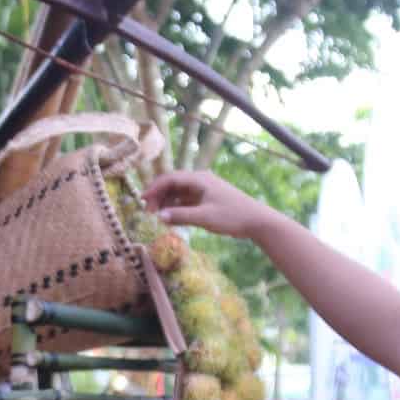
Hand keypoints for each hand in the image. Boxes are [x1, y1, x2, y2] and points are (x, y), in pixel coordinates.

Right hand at [142, 170, 275, 242]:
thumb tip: (159, 216)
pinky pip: (185, 200)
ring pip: (178, 193)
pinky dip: (176, 208)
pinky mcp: (206, 199)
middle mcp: (200, 181)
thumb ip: (181, 216)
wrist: (257, 221)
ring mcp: (203, 190)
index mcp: (199, 179)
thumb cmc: (233, 216)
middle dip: (158, 196)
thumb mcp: (205, 217)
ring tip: (157, 217)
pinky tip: (170, 218)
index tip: (142, 201)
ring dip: (166, 203)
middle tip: (148, 212)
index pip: (170, 178)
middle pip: (172, 184)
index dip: (154, 188)